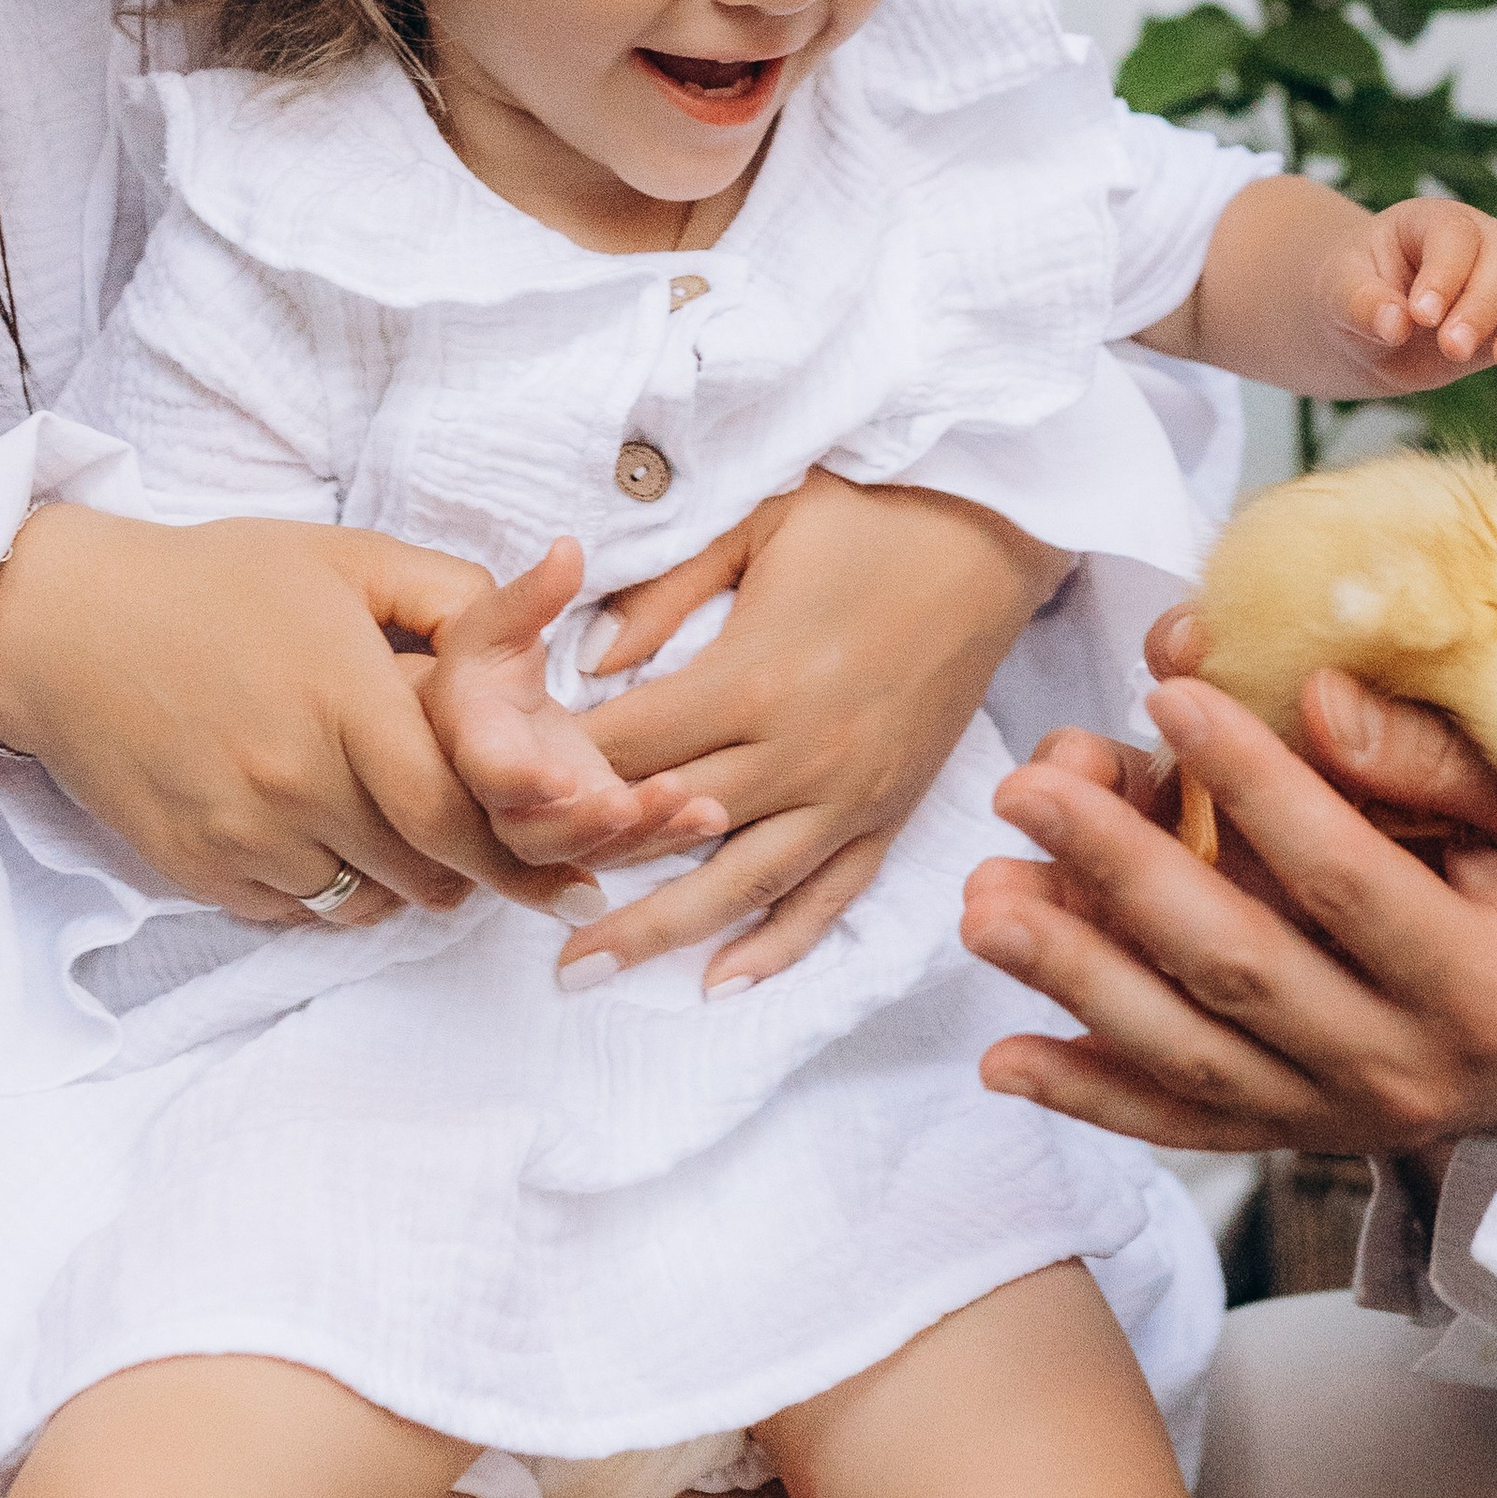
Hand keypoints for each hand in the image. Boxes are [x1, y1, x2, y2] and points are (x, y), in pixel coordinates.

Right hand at [0, 506, 617, 930]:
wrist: (63, 627)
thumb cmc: (217, 581)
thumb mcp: (347, 559)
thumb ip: (456, 597)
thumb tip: (553, 613)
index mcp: (343, 700)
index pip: (454, 812)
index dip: (525, 854)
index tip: (577, 875)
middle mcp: (293, 781)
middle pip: (424, 872)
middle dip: (477, 869)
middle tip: (508, 859)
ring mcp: (240, 836)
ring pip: (366, 903)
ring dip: (406, 883)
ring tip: (418, 844)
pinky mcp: (197, 873)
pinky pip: (298, 912)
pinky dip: (333, 890)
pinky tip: (337, 842)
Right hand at [413, 538, 730, 913]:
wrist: (474, 713)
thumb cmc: (484, 658)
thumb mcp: (497, 621)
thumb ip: (532, 596)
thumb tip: (567, 550)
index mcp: (470, 740)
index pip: (484, 773)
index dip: (518, 783)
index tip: (563, 777)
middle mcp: (498, 799)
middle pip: (531, 836)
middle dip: (586, 826)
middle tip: (636, 801)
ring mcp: (541, 826)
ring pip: (582, 854)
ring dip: (638, 838)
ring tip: (698, 807)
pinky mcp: (581, 833)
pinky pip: (616, 851)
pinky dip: (663, 838)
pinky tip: (712, 816)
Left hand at [554, 474, 1068, 988]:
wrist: (993, 534)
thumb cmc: (868, 515)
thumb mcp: (755, 525)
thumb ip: (665, 595)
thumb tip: (585, 665)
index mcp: (756, 679)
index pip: (628, 746)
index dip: (557, 768)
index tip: (503, 782)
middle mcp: (802, 753)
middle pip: (667, 828)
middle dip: (581, 860)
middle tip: (510, 900)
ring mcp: (852, 793)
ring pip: (739, 886)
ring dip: (657, 933)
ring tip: (579, 975)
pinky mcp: (893, 811)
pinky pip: (830, 896)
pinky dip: (777, 945)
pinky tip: (721, 983)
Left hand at [960, 666, 1496, 1155]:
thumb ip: (1440, 758)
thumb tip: (1315, 698)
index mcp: (1485, 980)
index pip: (1347, 877)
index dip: (1253, 783)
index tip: (1171, 691)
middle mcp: (1409, 1071)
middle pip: (1240, 968)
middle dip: (1121, 873)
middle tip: (1029, 783)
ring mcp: (1343, 1118)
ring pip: (1187, 1055)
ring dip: (1074, 978)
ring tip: (983, 899)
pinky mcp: (1293, 1136)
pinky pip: (1177, 1124)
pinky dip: (1086, 1094)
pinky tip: (1001, 1056)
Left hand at [1326, 198, 1496, 395]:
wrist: (1370, 326)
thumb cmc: (1352, 298)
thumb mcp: (1337, 298)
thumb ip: (1361, 304)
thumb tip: (1394, 322)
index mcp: (1428, 222)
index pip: (1453, 233)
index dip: (1445, 272)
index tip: (1422, 316)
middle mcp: (1479, 239)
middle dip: (1485, 305)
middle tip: (1451, 349)